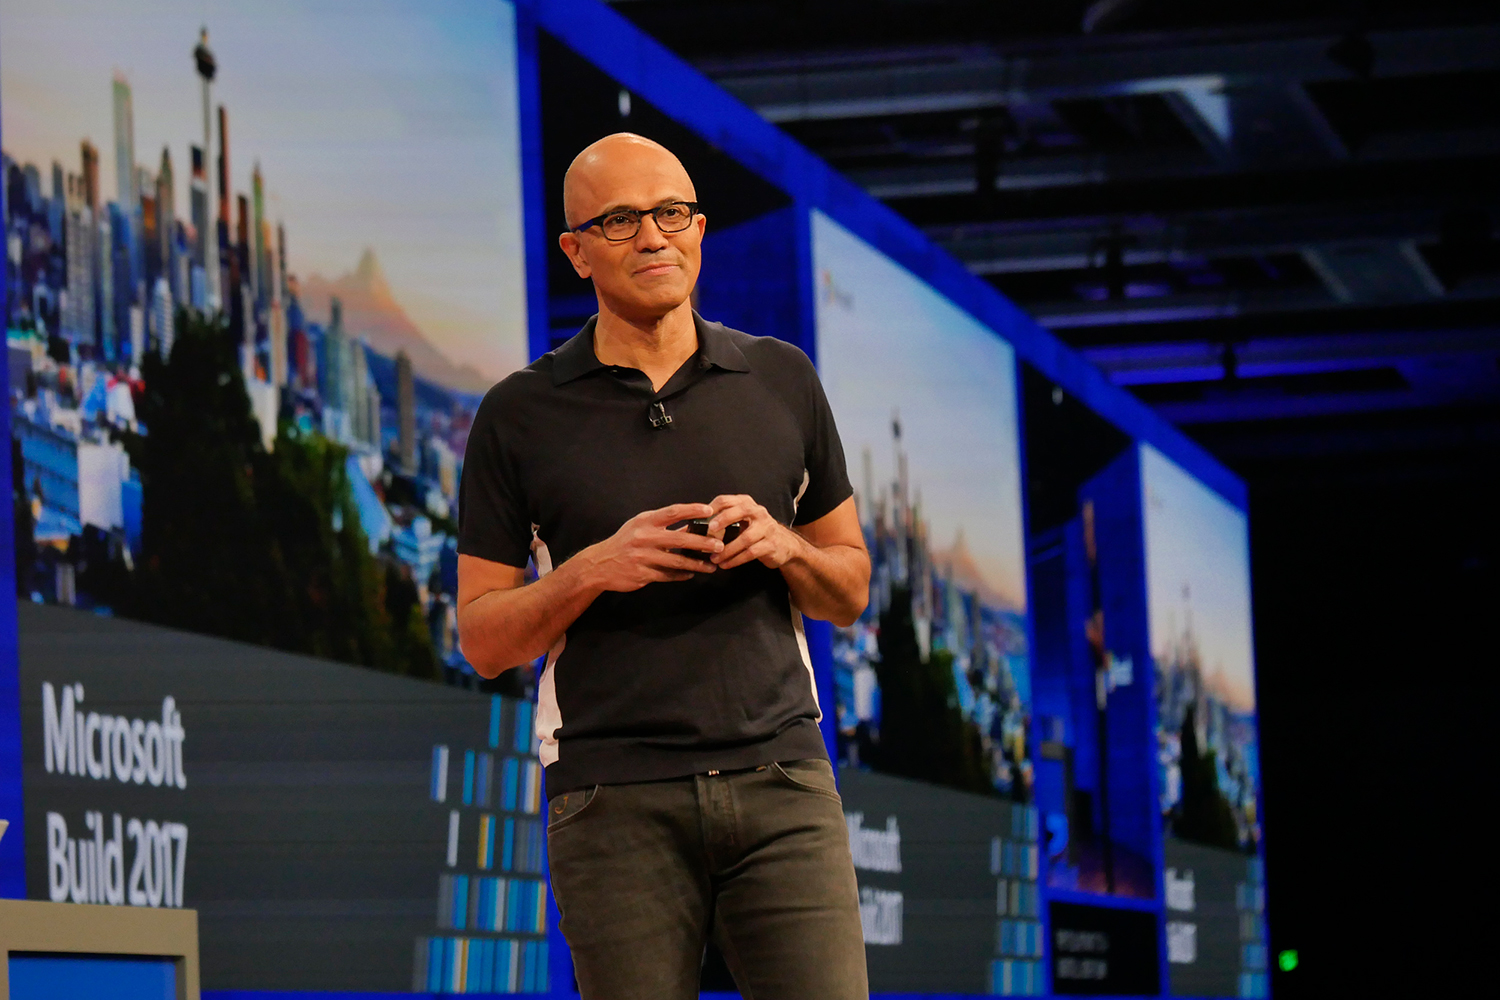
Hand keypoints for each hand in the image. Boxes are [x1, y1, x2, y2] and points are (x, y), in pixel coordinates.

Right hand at [581, 503, 720, 591]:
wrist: (600, 564)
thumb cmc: (624, 542)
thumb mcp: (639, 527)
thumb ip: (662, 525)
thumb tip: (691, 524)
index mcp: (645, 522)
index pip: (672, 512)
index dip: (692, 510)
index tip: (709, 511)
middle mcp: (644, 537)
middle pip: (680, 538)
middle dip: (702, 542)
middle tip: (719, 545)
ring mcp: (643, 557)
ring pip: (677, 560)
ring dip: (697, 564)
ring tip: (711, 566)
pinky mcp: (642, 574)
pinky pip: (668, 575)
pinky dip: (681, 575)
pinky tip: (691, 574)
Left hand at [707, 494, 805, 569]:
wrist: (784, 544)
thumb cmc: (755, 532)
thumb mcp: (741, 522)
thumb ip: (722, 522)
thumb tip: (696, 530)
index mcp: (746, 504)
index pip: (727, 500)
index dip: (712, 507)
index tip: (700, 518)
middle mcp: (758, 512)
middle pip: (741, 510)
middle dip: (724, 519)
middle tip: (709, 531)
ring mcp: (767, 528)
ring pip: (745, 538)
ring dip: (728, 549)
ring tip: (714, 558)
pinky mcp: (771, 545)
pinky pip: (751, 553)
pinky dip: (736, 559)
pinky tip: (726, 564)